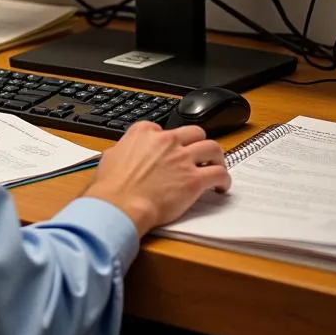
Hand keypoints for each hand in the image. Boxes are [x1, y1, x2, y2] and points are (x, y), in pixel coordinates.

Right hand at [81, 121, 229, 236]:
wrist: (120, 205)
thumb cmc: (112, 187)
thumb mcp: (112, 156)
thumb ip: (125, 149)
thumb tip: (126, 153)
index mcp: (145, 132)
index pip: (166, 129)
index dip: (172, 141)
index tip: (173, 150)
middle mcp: (166, 141)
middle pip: (194, 133)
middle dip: (199, 143)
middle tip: (201, 155)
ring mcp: (182, 159)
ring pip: (212, 148)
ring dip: (217, 157)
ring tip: (216, 167)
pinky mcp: (194, 180)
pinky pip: (219, 174)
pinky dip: (223, 179)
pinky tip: (221, 186)